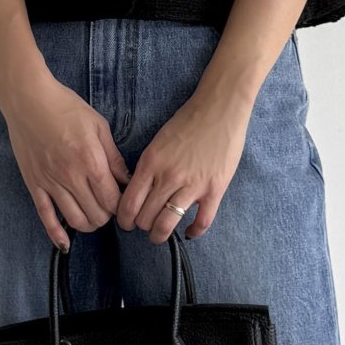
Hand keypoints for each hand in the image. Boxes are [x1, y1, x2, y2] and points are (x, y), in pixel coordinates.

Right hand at [0, 69, 130, 249]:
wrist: (28, 100)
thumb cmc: (66, 107)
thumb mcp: (99, 126)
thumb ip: (114, 157)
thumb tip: (127, 180)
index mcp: (91, 162)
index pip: (113, 201)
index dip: (121, 206)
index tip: (122, 200)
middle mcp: (72, 177)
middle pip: (97, 215)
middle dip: (107, 215)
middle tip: (107, 206)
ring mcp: (51, 183)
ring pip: (75, 220)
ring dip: (88, 224)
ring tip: (92, 215)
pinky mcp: (35, 185)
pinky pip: (45, 216)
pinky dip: (56, 234)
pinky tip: (65, 244)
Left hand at [115, 85, 251, 242]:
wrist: (220, 109)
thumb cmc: (188, 122)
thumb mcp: (157, 142)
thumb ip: (148, 167)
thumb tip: (138, 191)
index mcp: (150, 163)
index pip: (128, 203)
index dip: (124, 219)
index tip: (127, 222)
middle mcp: (168, 177)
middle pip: (145, 218)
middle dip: (141, 227)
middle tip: (144, 227)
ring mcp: (192, 185)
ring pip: (168, 224)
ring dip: (159, 235)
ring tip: (159, 235)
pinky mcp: (214, 189)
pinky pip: (202, 222)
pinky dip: (193, 232)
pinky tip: (189, 232)